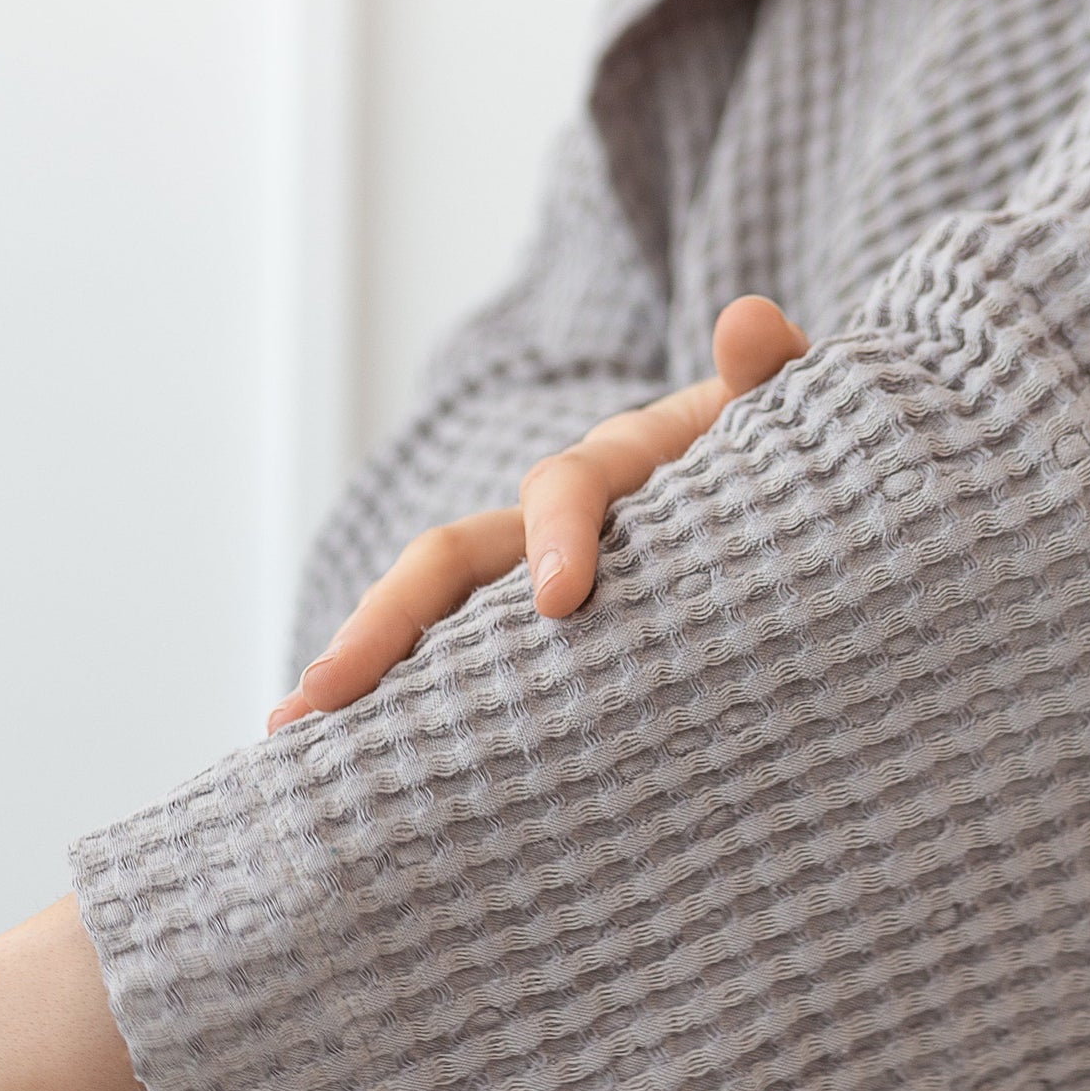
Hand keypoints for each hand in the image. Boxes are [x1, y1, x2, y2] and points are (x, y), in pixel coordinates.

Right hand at [267, 294, 807, 729]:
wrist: (796, 522)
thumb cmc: (792, 472)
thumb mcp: (796, 423)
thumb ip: (779, 378)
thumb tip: (749, 318)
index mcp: (615, 471)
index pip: (568, 489)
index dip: (559, 534)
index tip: (561, 600)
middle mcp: (549, 530)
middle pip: (447, 564)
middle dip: (384, 624)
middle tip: (329, 691)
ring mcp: (528, 594)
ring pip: (432, 627)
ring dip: (361, 671)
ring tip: (294, 731)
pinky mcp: (535, 658)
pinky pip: (460, 683)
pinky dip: (402, 718)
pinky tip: (347, 772)